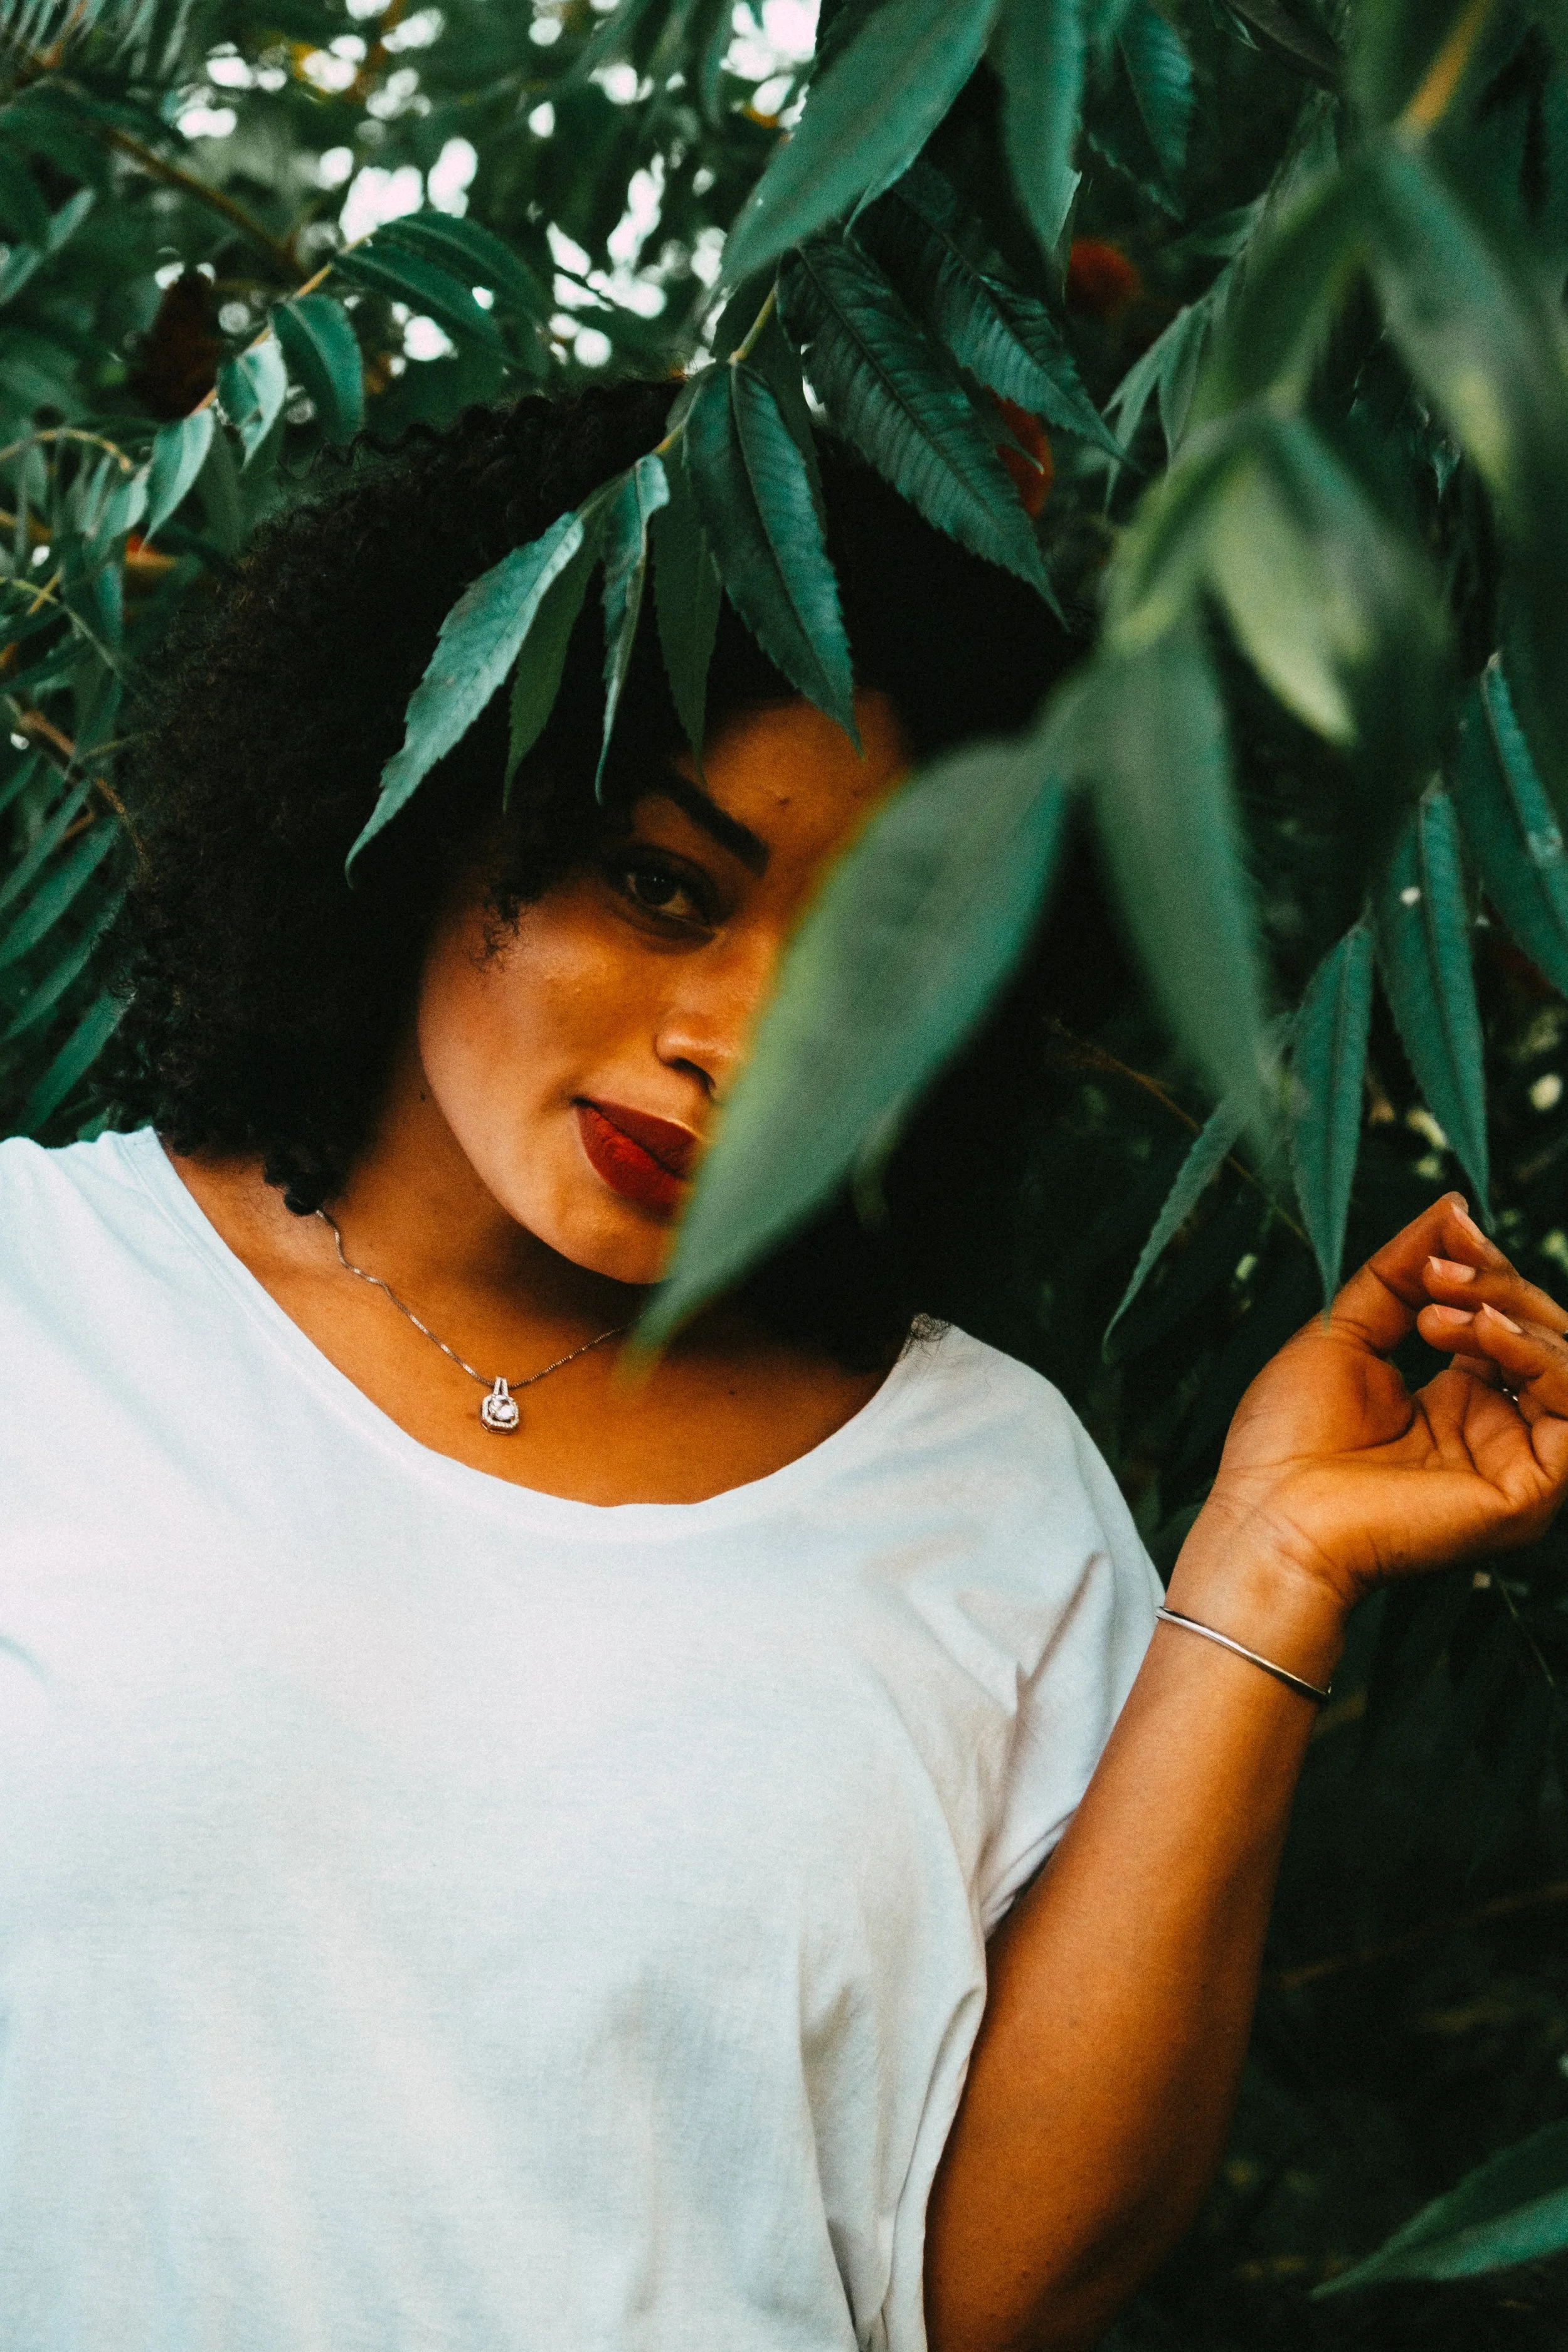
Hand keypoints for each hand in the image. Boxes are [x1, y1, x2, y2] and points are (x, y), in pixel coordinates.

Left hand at [1191, 1193, 1567, 1616]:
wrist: (1268, 1517)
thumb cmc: (1287, 1441)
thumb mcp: (1346, 1329)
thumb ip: (1401, 1270)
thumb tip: (1454, 1207)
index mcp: (1456, 1401)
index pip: (1504, 1320)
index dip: (1485, 1269)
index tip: (1448, 1233)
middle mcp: (1495, 1431)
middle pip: (1540, 1334)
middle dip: (1496, 1284)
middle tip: (1439, 1270)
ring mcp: (1516, 1464)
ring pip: (1567, 1365)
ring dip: (1512, 1315)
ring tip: (1439, 1312)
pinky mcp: (1529, 1493)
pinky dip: (1540, 1358)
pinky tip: (1483, 1334)